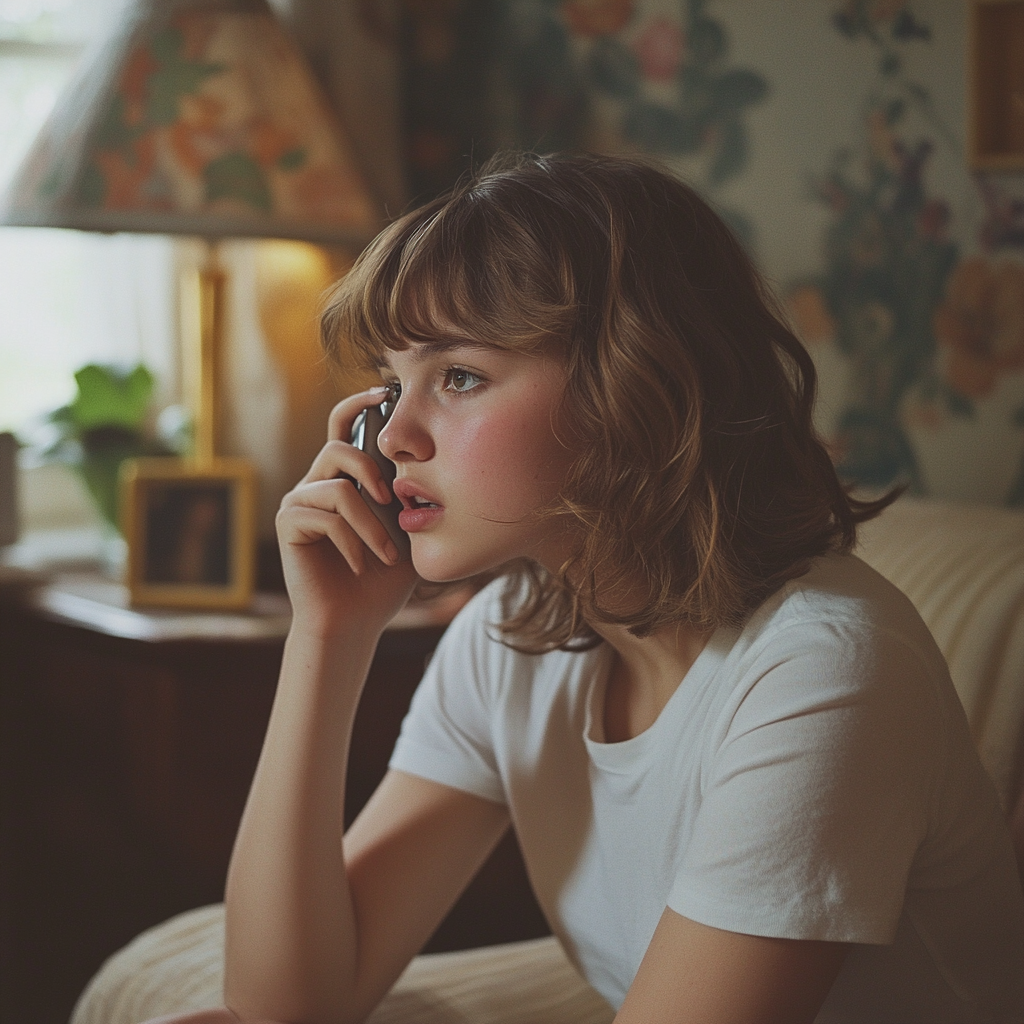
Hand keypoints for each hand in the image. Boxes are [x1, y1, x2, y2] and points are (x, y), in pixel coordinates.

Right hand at [276, 388, 417, 638]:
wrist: (354, 621)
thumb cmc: (382, 579)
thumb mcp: (406, 530)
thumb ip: (408, 495)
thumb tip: (425, 459)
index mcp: (345, 479)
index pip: (343, 428)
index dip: (357, 405)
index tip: (382, 392)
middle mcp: (317, 483)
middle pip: (338, 447)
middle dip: (372, 470)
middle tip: (394, 499)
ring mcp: (299, 501)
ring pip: (339, 487)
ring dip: (371, 524)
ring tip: (387, 553)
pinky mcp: (289, 522)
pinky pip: (327, 516)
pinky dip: (352, 542)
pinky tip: (358, 565)